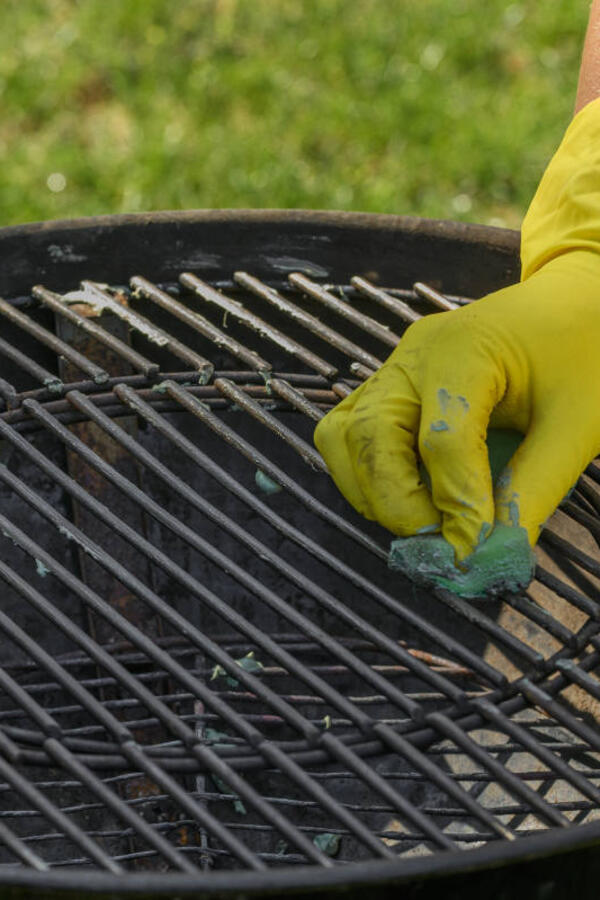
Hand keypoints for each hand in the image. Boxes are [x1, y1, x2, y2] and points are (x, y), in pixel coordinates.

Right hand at [314, 250, 599, 562]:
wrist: (575, 305)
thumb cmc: (584, 353)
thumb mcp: (577, 424)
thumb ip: (534, 488)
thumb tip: (497, 554)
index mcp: (465, 349)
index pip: (442, 439)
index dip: (456, 504)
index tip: (475, 553)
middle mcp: (414, 355)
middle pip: (368, 436)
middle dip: (396, 503)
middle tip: (440, 545)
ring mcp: (394, 368)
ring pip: (342, 439)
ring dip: (373, 493)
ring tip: (428, 523)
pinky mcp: (390, 386)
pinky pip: (351, 436)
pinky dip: (371, 477)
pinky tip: (416, 498)